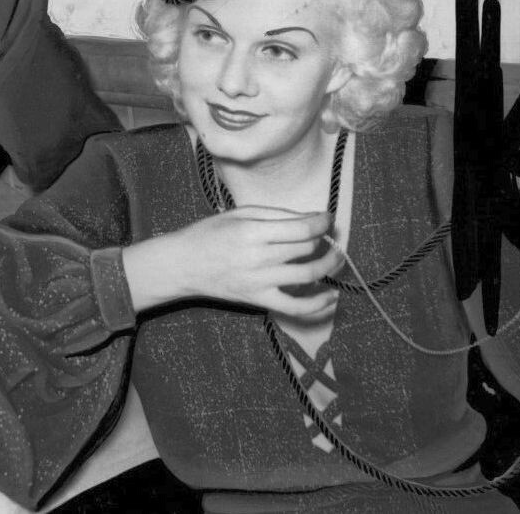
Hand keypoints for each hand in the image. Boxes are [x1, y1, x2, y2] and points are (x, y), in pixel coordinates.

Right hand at [123, 206, 341, 316]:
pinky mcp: (259, 299)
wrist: (182, 265)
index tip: (327, 218)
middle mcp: (259, 257)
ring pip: (308, 274)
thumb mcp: (239, 213)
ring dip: (329, 265)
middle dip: (324, 240)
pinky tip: (332, 296)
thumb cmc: (209, 234)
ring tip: (337, 258)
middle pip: (307, 249)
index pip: (302, 228)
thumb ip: (275, 214)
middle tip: (327, 235)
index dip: (322, 222)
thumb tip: (310, 218)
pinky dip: (318, 304)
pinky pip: (295, 307)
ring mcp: (260, 281)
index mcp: (253, 231)